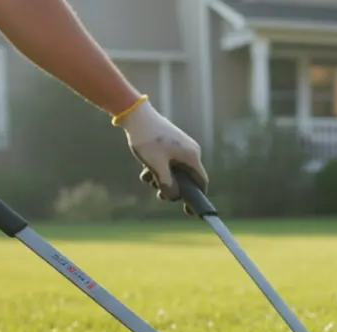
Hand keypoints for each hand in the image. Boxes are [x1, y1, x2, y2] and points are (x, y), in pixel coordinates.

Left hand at [114, 98, 208, 214]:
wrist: (135, 114)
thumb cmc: (147, 139)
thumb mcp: (156, 166)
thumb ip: (167, 184)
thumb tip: (174, 197)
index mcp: (192, 156)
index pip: (201, 182)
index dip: (196, 199)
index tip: (188, 212)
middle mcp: (190, 152)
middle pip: (187, 179)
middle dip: (172, 187)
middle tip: (157, 192)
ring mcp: (181, 148)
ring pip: (175, 172)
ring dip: (162, 178)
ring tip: (147, 177)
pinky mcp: (171, 145)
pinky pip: (169, 163)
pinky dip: (159, 169)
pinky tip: (145, 169)